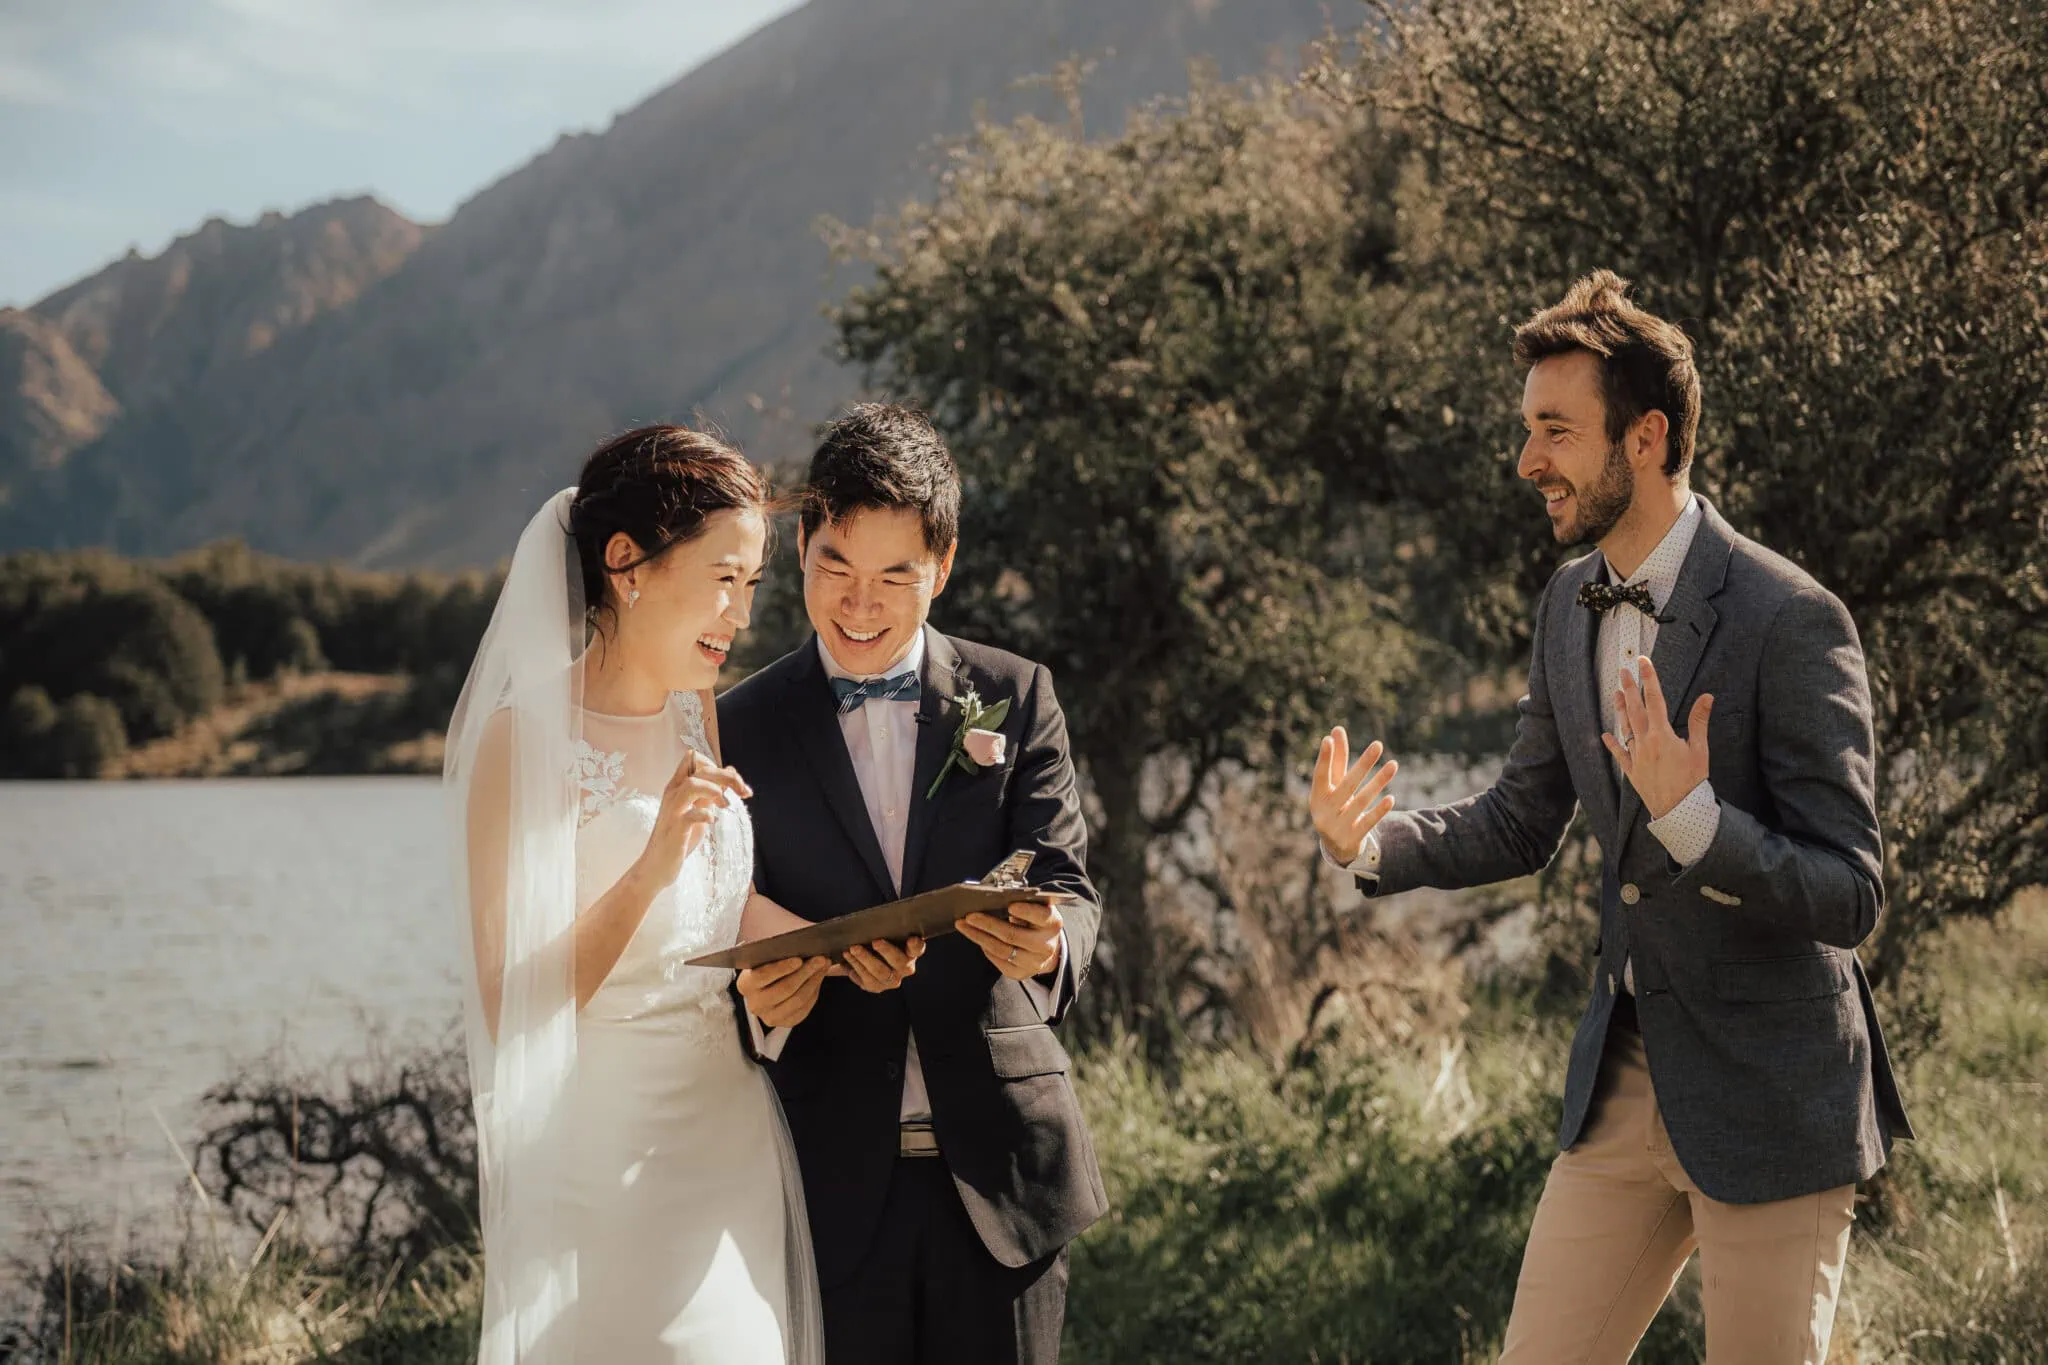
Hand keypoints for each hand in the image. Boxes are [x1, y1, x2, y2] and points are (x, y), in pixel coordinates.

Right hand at [637, 749, 750, 887]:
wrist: (657, 866)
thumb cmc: (680, 837)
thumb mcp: (698, 809)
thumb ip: (711, 792)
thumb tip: (730, 772)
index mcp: (678, 787)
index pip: (695, 759)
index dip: (720, 767)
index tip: (739, 786)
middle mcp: (673, 794)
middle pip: (700, 769)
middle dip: (727, 776)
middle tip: (743, 792)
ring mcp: (673, 811)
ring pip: (692, 785)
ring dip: (714, 791)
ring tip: (725, 805)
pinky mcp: (675, 830)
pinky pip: (690, 815)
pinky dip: (705, 815)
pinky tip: (712, 820)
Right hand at [736, 956, 833, 1028]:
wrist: (767, 986)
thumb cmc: (767, 966)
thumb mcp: (766, 957)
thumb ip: (777, 952)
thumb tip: (801, 946)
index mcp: (745, 984)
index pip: (763, 975)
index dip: (782, 967)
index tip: (799, 959)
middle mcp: (755, 1003)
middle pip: (785, 989)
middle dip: (805, 972)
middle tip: (820, 959)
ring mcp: (769, 1016)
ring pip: (798, 1000)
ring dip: (814, 981)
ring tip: (824, 966)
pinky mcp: (785, 1022)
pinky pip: (804, 1009)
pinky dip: (815, 992)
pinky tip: (819, 978)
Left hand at [837, 937, 926, 992]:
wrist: (863, 956)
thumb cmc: (876, 939)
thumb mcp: (881, 933)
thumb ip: (883, 928)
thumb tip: (874, 920)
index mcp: (911, 952)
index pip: (917, 949)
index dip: (916, 945)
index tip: (911, 939)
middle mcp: (905, 968)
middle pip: (899, 962)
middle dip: (887, 951)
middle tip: (875, 942)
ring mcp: (891, 980)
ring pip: (880, 972)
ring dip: (865, 959)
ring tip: (852, 949)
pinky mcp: (876, 987)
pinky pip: (866, 979)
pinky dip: (855, 967)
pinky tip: (847, 959)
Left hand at [958, 900, 1063, 979]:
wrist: (1046, 947)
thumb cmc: (1036, 921)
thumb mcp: (1036, 908)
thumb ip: (1022, 903)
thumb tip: (995, 897)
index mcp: (1052, 924)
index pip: (1041, 916)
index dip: (1026, 911)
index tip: (1009, 905)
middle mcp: (1046, 945)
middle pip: (1013, 935)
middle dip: (988, 924)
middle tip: (970, 916)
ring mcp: (1034, 962)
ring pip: (1001, 950)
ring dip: (979, 937)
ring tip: (964, 926)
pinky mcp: (1021, 973)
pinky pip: (999, 961)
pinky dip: (985, 949)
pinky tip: (977, 938)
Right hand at [1309, 726, 1398, 865]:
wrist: (1336, 846)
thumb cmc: (1335, 805)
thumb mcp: (1333, 786)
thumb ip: (1336, 760)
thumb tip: (1336, 729)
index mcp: (1317, 796)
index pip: (1320, 774)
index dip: (1324, 758)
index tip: (1329, 739)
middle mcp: (1324, 811)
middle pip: (1346, 785)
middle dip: (1363, 764)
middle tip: (1378, 744)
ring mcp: (1337, 826)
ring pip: (1361, 802)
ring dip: (1378, 782)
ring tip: (1394, 764)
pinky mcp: (1352, 839)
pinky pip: (1368, 822)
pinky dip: (1379, 810)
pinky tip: (1390, 797)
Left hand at [1602, 655, 1711, 819]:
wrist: (1680, 810)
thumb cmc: (1693, 780)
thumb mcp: (1700, 749)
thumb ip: (1699, 721)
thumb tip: (1706, 697)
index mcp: (1662, 735)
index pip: (1655, 699)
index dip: (1649, 678)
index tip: (1643, 662)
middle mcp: (1645, 743)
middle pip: (1635, 709)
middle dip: (1630, 688)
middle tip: (1623, 671)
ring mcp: (1636, 757)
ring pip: (1625, 728)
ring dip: (1620, 709)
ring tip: (1616, 693)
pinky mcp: (1632, 771)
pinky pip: (1620, 754)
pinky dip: (1612, 744)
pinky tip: (1606, 735)